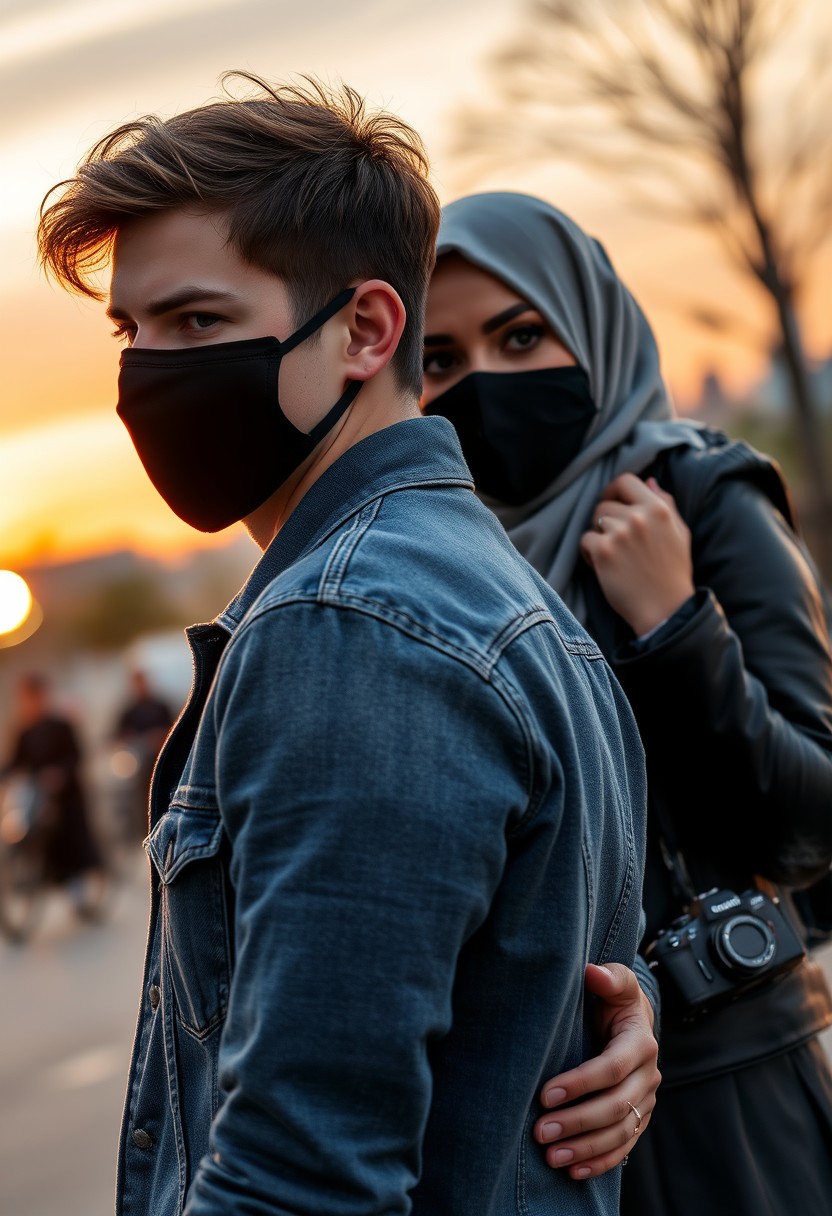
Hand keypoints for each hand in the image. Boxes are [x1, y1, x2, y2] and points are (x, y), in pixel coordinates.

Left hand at [533, 962, 660, 1178]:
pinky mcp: (640, 1118)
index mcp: (640, 1042)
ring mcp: (646, 1100)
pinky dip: (601, 1161)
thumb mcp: (617, 983)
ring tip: (551, 1156)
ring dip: (586, 1148)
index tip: (545, 1095)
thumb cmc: (615, 999)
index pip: (611, 1068)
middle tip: (541, 1132)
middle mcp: (648, 1075)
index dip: (580, 1083)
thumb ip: (609, 977)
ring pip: (620, 1132)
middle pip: (616, 1106)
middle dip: (578, 1122)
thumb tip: (592, 972)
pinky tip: (574, 1171)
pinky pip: (624, 1146)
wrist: (631, 1021)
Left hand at [579, 473, 693, 637]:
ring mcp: (619, 533)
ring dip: (598, 536)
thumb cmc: (673, 572)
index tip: (612, 503)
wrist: (666, 609)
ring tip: (611, 555)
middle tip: (614, 540)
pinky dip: (589, 553)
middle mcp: (638, 517)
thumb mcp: (679, 533)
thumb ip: (666, 504)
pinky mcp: (603, 552)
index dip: (614, 490)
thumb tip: (649, 481)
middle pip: (605, 504)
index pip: (625, 480)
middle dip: (606, 520)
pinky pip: (585, 540)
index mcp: (658, 508)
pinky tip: (602, 565)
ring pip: (595, 522)